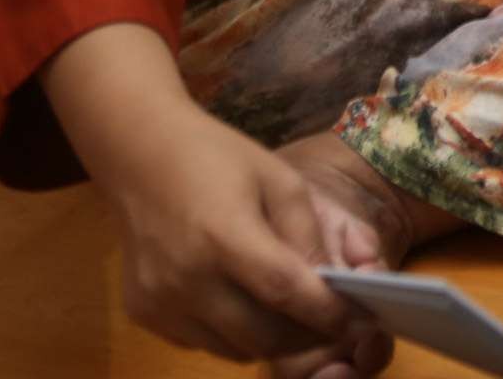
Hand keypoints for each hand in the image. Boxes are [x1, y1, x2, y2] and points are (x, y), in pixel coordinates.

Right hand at [45, 26, 386, 373]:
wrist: (140, 154)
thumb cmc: (218, 158)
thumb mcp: (279, 180)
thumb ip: (307, 235)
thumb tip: (333, 285)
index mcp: (223, 234)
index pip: (285, 291)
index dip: (329, 313)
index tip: (362, 321)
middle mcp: (186, 278)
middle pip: (263, 336)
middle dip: (308, 337)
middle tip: (334, 324)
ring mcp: (160, 302)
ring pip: (234, 349)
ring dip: (272, 340)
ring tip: (291, 311)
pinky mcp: (143, 314)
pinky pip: (204, 343)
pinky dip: (234, 335)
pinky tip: (243, 302)